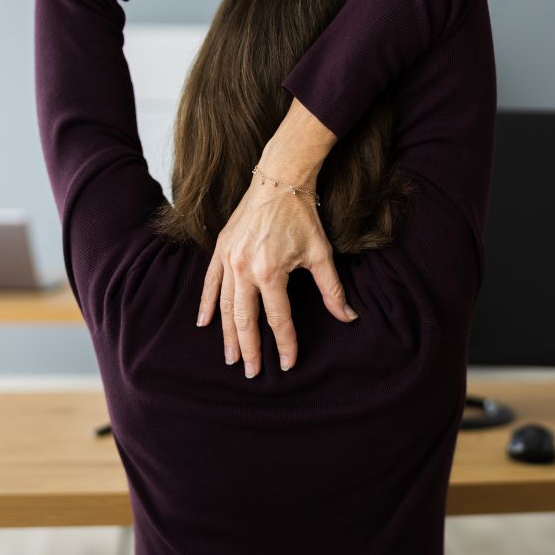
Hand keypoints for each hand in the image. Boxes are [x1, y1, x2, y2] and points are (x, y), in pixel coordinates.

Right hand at [197, 100, 353, 378]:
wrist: (278, 181)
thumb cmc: (302, 216)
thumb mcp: (321, 254)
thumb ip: (332, 290)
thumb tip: (349, 317)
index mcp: (270, 272)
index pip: (278, 319)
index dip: (285, 344)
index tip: (287, 364)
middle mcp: (244, 269)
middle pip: (245, 320)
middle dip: (249, 349)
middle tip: (251, 373)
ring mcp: (228, 260)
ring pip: (226, 306)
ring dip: (227, 334)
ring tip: (231, 357)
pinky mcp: (221, 250)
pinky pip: (210, 284)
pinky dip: (207, 304)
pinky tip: (205, 323)